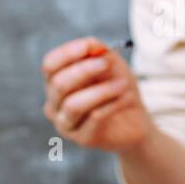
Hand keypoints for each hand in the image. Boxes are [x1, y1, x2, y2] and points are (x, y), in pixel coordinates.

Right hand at [41, 36, 151, 151]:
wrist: (134, 119)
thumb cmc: (117, 87)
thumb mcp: (111, 63)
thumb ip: (98, 50)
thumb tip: (89, 45)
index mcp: (55, 82)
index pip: (49, 65)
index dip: (66, 54)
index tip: (87, 47)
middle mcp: (54, 104)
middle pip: (59, 84)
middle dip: (84, 71)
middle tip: (107, 64)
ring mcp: (65, 123)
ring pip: (73, 105)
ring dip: (101, 91)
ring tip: (124, 84)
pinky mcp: (83, 138)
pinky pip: (94, 118)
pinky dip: (113, 104)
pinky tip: (127, 97)